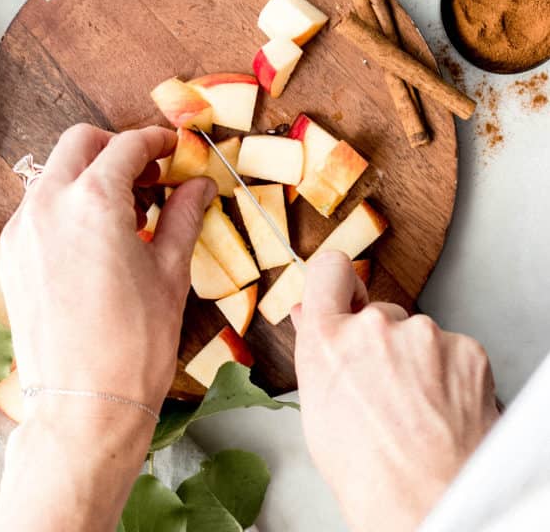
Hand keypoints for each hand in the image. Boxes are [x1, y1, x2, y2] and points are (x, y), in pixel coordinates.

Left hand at [0, 123, 215, 413]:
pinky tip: (95, 240)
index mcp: (93, 201)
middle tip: (149, 175)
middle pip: (80, 142)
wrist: (84, 410)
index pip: (127, 146)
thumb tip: (200, 184)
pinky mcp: (9, 256)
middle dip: (116, 148)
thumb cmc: (135, 344)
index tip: (175, 150)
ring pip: (54, 173)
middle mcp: (49, 204)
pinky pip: (39, 208)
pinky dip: (67, 205)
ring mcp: (22, 230)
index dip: (157, 142)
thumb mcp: (170, 271)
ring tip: (127, 213)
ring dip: (89, 175)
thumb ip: (183, 214)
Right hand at [293, 252, 497, 531]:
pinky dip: (453, 376)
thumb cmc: (368, 474)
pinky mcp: (465, 348)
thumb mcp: (319, 411)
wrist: (428, 504)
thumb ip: (317, 353)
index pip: (329, 269)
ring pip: (419, 335)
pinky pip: (455, 351)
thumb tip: (307, 315)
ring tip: (419, 412)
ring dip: (420, 361)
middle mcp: (373, 326)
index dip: (338, 284)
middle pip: (380, 314)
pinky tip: (444, 411)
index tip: (346, 297)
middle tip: (388, 392)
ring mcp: (423, 334)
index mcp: (327, 340)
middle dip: (384, 343)